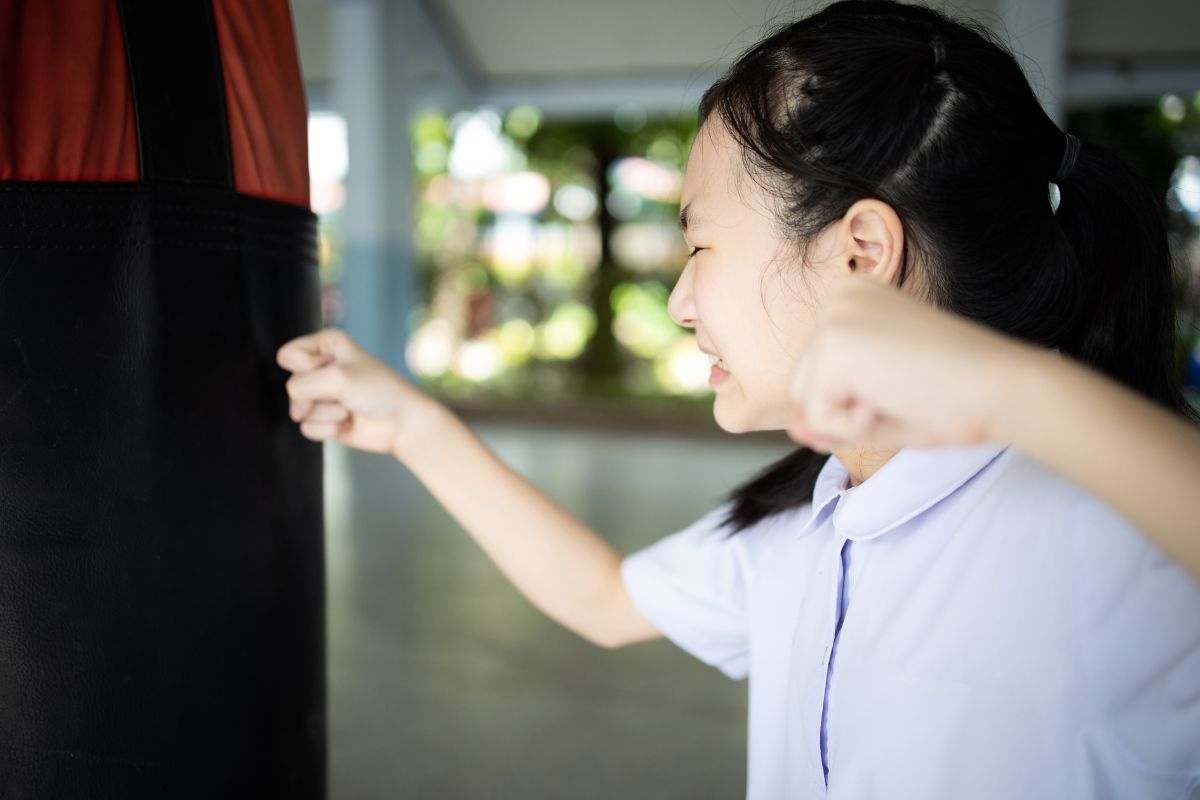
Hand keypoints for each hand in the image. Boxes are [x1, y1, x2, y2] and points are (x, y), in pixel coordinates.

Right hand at [276, 327, 446, 456]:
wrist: (402, 422)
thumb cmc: (377, 390)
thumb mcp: (337, 376)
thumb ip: (301, 385)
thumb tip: (294, 413)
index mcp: (326, 345)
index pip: (288, 355)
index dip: (307, 366)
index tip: (334, 368)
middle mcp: (321, 367)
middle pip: (293, 385)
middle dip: (320, 394)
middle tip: (347, 394)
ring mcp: (322, 395)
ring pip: (298, 409)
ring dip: (328, 413)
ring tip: (350, 409)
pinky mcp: (324, 419)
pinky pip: (307, 428)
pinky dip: (329, 429)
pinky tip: (348, 424)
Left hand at [786, 273, 1037, 451]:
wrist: (1002, 386)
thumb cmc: (953, 395)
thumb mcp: (876, 401)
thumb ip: (829, 414)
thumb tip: (792, 427)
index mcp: (850, 296)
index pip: (818, 373)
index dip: (857, 397)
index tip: (908, 378)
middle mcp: (835, 297)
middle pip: (803, 388)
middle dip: (847, 409)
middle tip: (906, 391)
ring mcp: (831, 320)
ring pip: (805, 405)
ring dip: (851, 419)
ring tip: (899, 393)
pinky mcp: (833, 348)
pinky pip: (818, 419)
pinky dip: (854, 428)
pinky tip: (893, 400)